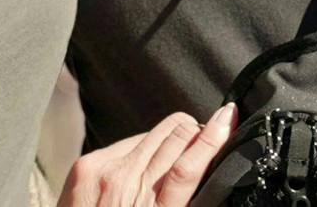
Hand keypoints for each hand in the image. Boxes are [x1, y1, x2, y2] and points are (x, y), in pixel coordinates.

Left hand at [59, 104, 235, 206]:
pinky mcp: (88, 163)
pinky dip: (142, 146)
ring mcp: (106, 171)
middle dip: (196, 129)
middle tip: (210, 129)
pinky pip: (127, 141)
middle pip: (174, 138)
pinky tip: (146, 158)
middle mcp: (129, 186)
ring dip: (172, 135)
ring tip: (182, 142)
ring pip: (153, 133)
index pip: (189, 165)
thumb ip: (181, 201)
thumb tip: (199, 170)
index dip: (213, 138)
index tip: (228, 118)